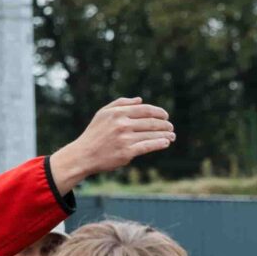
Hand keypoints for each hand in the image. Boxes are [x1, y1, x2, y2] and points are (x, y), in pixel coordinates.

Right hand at [48, 98, 174, 193]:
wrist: (84, 155)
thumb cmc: (94, 134)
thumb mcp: (103, 113)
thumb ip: (121, 103)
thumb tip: (140, 100)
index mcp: (118, 113)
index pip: (145, 110)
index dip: (158, 112)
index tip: (165, 116)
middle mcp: (122, 124)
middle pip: (150, 122)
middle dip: (164, 124)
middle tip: (171, 127)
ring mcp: (125, 139)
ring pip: (150, 134)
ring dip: (164, 135)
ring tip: (172, 136)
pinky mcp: (127, 153)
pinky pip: (147, 146)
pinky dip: (158, 144)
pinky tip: (166, 143)